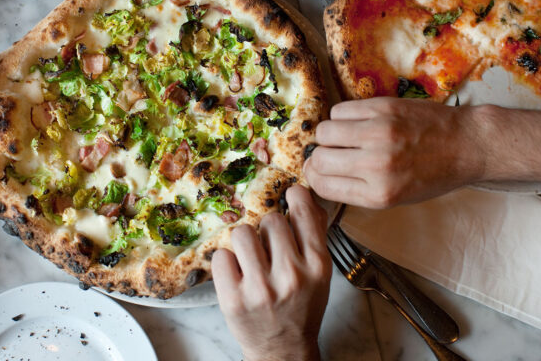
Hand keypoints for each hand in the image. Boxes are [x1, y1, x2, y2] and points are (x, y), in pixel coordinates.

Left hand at [211, 185, 331, 360]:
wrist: (283, 350)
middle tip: (269, 247)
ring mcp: (259, 288)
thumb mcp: (320, 273)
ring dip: (245, 242)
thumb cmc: (301, 308)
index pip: (304, 214)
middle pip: (270, 220)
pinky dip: (227, 262)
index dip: (295, 197)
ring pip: (242, 233)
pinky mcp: (232, 299)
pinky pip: (221, 256)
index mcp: (317, 266)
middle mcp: (290, 276)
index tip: (290, 194)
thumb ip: (314, 234)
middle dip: (267, 229)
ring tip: (251, 259)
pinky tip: (237, 274)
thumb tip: (303, 195)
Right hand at [304, 98, 485, 207]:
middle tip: (333, 153)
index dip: (315, 177)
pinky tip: (357, 122)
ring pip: (325, 131)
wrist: (467, 145)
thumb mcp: (396, 197)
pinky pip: (340, 111)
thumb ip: (357, 189)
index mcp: (379, 194)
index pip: (322, 185)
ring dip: (329, 135)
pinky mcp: (383, 108)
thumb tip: (318, 174)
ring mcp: (379, 133)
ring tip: (346, 136)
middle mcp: (376, 165)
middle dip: (320, 157)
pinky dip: (342, 117)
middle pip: (319, 159)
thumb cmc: (433, 174)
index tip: (319, 171)